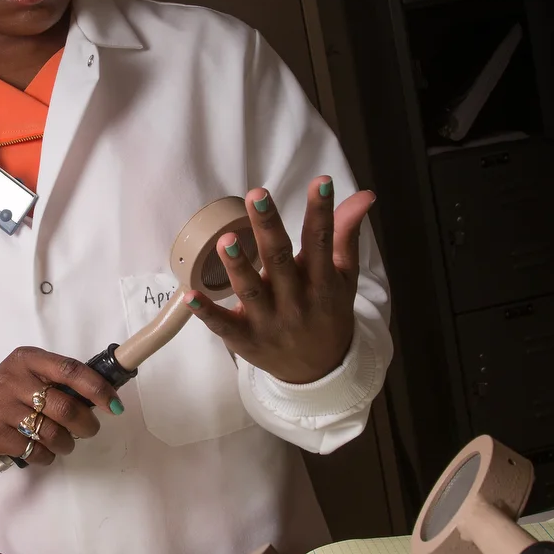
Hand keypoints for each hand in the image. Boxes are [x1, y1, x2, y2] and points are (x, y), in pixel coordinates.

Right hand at [0, 347, 121, 463]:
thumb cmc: (10, 391)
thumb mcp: (30, 373)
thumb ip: (61, 380)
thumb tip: (104, 395)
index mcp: (28, 359)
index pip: (70, 370)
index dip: (98, 389)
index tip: (114, 405)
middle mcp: (12, 380)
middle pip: (65, 408)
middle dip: (86, 424)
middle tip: (89, 430)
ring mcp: (0, 408)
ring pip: (51, 433)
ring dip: (66, 443)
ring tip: (64, 442)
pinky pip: (33, 451)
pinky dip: (47, 456)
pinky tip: (43, 451)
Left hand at [188, 177, 374, 383]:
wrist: (319, 371)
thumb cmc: (328, 312)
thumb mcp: (343, 276)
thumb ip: (345, 234)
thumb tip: (364, 195)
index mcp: (322, 283)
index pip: (321, 242)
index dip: (321, 211)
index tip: (320, 182)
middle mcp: (296, 302)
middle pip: (280, 261)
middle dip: (269, 228)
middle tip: (258, 196)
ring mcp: (269, 322)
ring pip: (251, 292)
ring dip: (238, 266)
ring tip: (226, 240)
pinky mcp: (245, 340)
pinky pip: (223, 326)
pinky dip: (206, 313)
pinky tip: (190, 295)